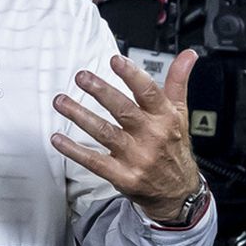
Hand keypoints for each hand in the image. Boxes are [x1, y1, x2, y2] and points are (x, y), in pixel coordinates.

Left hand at [51, 51, 201, 220]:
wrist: (177, 191)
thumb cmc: (174, 146)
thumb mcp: (180, 113)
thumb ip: (178, 82)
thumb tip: (188, 55)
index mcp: (165, 117)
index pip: (149, 92)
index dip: (132, 75)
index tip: (115, 61)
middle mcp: (151, 136)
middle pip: (123, 110)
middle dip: (101, 91)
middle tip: (82, 77)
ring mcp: (136, 157)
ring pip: (104, 132)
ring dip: (80, 116)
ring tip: (61, 101)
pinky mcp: (122, 176)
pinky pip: (94, 161)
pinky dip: (74, 150)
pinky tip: (58, 139)